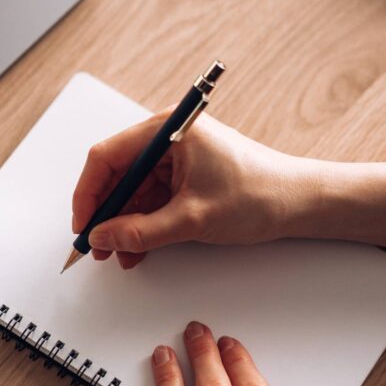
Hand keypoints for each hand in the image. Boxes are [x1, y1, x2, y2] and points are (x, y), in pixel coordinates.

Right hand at [72, 112, 311, 268]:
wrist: (301, 203)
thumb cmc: (259, 196)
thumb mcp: (192, 220)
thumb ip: (140, 232)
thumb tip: (102, 238)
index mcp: (169, 131)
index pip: (107, 157)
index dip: (88, 194)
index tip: (83, 226)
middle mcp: (169, 138)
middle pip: (117, 175)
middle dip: (106, 214)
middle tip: (98, 246)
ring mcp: (176, 157)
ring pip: (133, 191)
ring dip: (124, 224)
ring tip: (121, 255)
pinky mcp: (185, 176)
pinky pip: (151, 199)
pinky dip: (143, 224)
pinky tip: (138, 248)